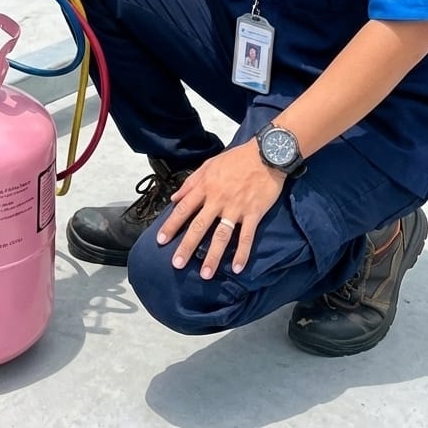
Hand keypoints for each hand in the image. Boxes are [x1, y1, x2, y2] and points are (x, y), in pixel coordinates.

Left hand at [156, 144, 286, 278]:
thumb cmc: (237, 158)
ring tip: (205, 274)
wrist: (266, 153)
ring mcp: (236, 208)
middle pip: (199, 226)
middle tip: (177, 264)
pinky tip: (238, 268)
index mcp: (206, 186)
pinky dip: (242, 253)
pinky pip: (247, 236)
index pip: (184, 209)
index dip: (171, 225)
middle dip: (187, 246)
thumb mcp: (209, 164)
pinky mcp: (253, 213)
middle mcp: (218, 199)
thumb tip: (175, 198)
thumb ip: (191, 182)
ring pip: (221, 235)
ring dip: (213, 256)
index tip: (161, 240)